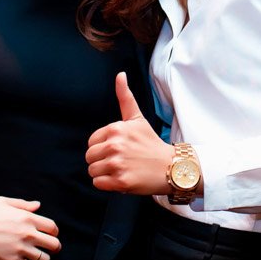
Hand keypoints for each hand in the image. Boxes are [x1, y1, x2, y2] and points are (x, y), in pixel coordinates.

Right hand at [0, 197, 60, 259]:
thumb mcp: (3, 202)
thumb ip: (23, 205)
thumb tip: (37, 205)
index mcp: (27, 218)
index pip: (53, 228)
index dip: (54, 232)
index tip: (51, 235)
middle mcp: (27, 234)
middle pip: (54, 245)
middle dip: (54, 247)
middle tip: (50, 249)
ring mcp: (20, 249)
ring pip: (44, 259)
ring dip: (42, 259)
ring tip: (37, 257)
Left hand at [86, 73, 173, 194]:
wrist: (171, 167)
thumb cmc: (151, 144)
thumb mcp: (137, 119)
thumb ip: (125, 97)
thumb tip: (120, 74)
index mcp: (116, 129)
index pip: (91, 143)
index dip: (102, 148)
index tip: (119, 150)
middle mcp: (115, 145)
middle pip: (90, 157)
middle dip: (102, 161)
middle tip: (121, 161)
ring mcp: (118, 164)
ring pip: (92, 171)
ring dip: (105, 174)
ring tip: (122, 170)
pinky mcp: (121, 181)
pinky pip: (98, 183)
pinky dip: (108, 185)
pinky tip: (122, 179)